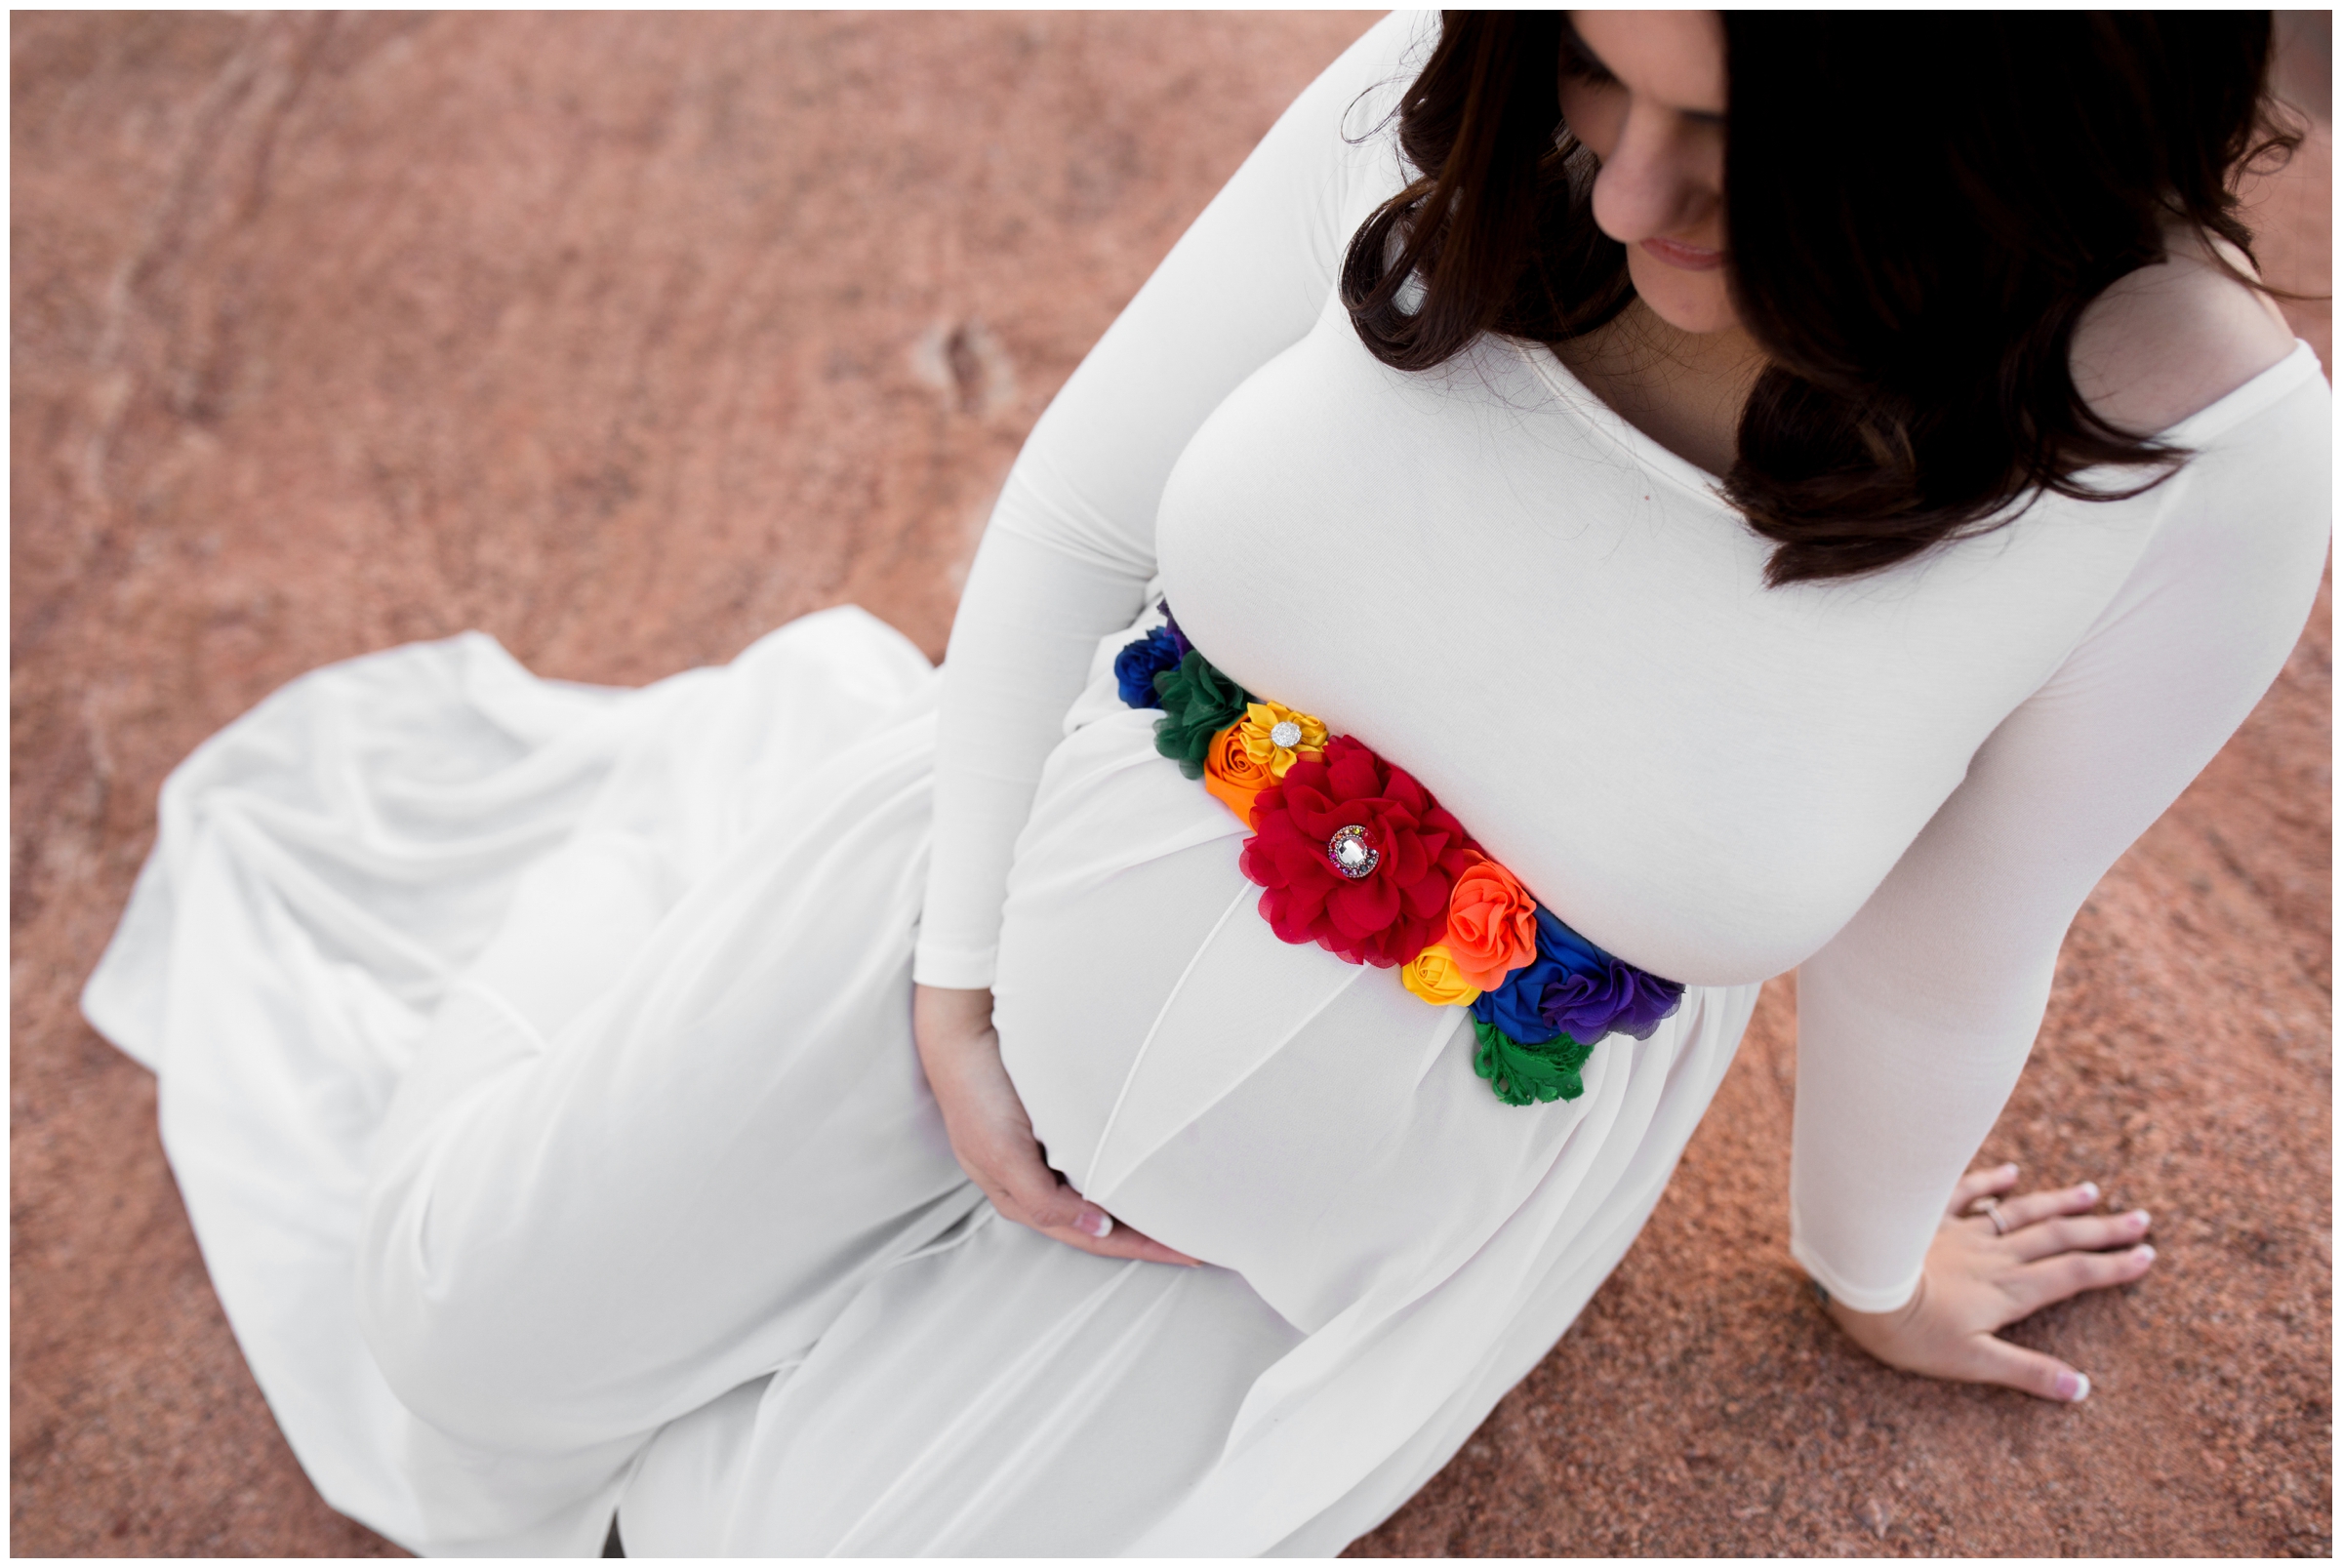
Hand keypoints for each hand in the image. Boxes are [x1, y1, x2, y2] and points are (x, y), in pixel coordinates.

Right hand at [912, 984, 1195, 1266]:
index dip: (1141, 1248)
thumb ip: (1044, 1200)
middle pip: (1103, 1224)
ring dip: (1139, 1207)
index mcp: (1024, 1198)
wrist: (960, 1034)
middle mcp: (1039, 1182)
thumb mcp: (1001, 1155)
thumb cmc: (975, 1094)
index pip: (1094, 1238)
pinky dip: (1127, 1171)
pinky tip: (1149, 1170)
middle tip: (1195, 1241)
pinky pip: (1102, 1159)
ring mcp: (1048, 1155)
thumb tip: (1098, 1230)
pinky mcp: (1058, 1126)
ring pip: (1103, 1195)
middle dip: (1146, 1236)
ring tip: (1179, 1213)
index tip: (1187, 1254)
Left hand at [1820, 1163, 2154, 1402]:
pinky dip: (1990, 1182)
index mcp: (2009, 1290)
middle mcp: (1994, 1256)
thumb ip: (2027, 1372)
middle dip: (2102, 1231)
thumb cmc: (1910, 1331)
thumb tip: (2082, 1388)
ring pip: (2021, 1212)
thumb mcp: (1972, 1363)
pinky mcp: (1928, 1217)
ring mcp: (1961, 1231)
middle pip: (2058, 1239)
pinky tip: (2010, 1171)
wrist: (1858, 1284)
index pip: (2073, 1275)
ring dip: (2058, 1203)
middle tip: (2141, 1219)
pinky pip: (1964, 1193)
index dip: (2112, 1267)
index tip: (2147, 1256)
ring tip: (2092, 1192)